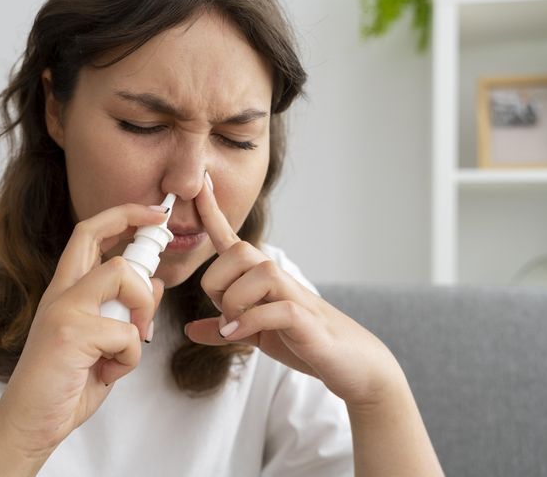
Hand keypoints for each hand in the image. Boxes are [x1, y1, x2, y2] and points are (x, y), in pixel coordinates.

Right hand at [0, 203, 166, 458]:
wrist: (30, 424)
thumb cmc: (66, 385)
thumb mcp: (105, 343)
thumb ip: (126, 312)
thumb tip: (155, 282)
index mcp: (66, 291)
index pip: (88, 234)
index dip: (123, 216)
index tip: (154, 215)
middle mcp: (60, 293)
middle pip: (94, 233)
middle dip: (136, 227)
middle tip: (160, 243)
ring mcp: (63, 309)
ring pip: (122, 274)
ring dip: (142, 307)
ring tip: (131, 342)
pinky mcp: (71, 332)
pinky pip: (127, 331)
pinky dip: (130, 357)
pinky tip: (108, 372)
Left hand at [184, 175, 406, 407]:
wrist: (354, 364)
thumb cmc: (306, 342)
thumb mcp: (257, 336)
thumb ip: (226, 328)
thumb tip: (191, 328)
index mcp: (263, 279)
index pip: (232, 239)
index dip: (213, 211)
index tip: (199, 182)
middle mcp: (279, 279)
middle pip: (238, 252)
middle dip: (217, 282)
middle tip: (223, 312)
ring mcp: (295, 296)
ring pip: (257, 274)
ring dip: (234, 304)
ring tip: (233, 329)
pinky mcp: (307, 320)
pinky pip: (275, 309)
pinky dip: (248, 323)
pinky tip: (238, 336)